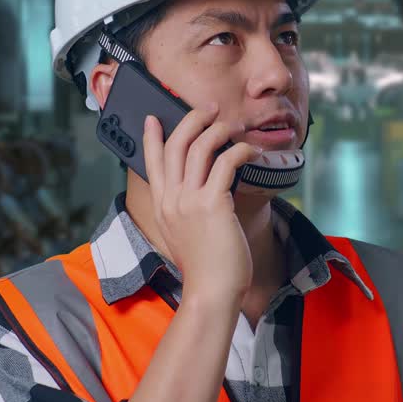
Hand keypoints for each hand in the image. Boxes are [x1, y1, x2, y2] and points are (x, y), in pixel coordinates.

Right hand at [142, 104, 258, 308]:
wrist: (211, 292)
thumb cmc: (205, 268)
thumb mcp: (182, 235)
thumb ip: (183, 211)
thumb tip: (198, 192)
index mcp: (161, 206)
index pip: (151, 162)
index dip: (152, 137)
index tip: (153, 118)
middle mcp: (171, 199)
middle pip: (175, 145)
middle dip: (191, 120)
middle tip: (209, 109)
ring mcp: (189, 201)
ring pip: (200, 147)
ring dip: (218, 130)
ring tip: (233, 126)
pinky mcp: (213, 204)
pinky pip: (226, 162)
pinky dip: (240, 150)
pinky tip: (251, 152)